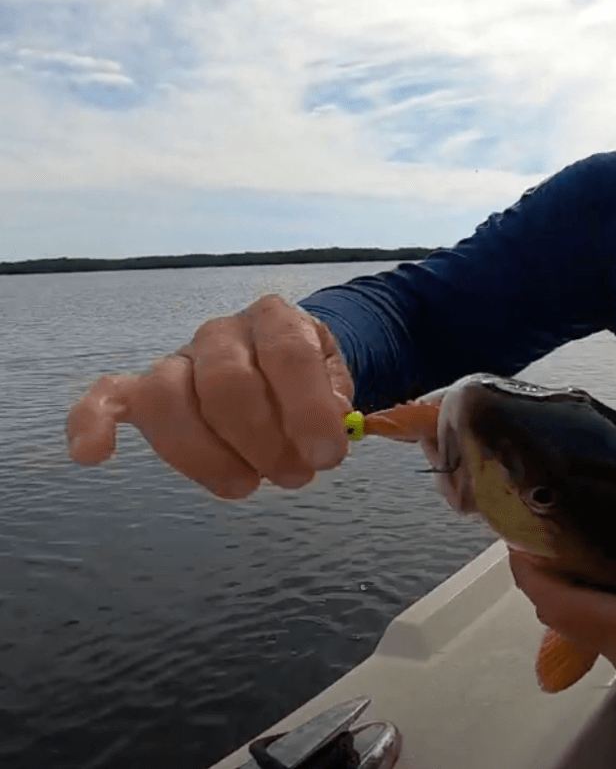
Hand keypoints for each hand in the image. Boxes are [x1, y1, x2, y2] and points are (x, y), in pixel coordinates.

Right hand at [65, 294, 353, 498]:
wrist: (281, 363)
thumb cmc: (307, 380)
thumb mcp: (335, 383)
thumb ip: (333, 402)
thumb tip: (328, 428)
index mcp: (276, 320)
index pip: (288, 355)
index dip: (308, 410)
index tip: (327, 456)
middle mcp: (221, 332)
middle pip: (227, 383)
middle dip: (263, 442)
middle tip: (295, 476)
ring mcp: (179, 359)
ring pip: (168, 397)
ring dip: (207, 455)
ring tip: (248, 484)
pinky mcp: (144, 389)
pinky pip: (106, 397)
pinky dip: (91, 422)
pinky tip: (92, 455)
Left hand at [509, 460, 615, 713]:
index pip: (560, 604)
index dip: (530, 564)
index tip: (520, 521)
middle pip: (561, 613)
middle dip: (544, 565)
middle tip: (548, 511)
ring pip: (581, 626)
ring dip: (567, 582)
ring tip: (573, 527)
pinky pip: (605, 632)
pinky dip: (592, 599)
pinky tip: (608, 559)